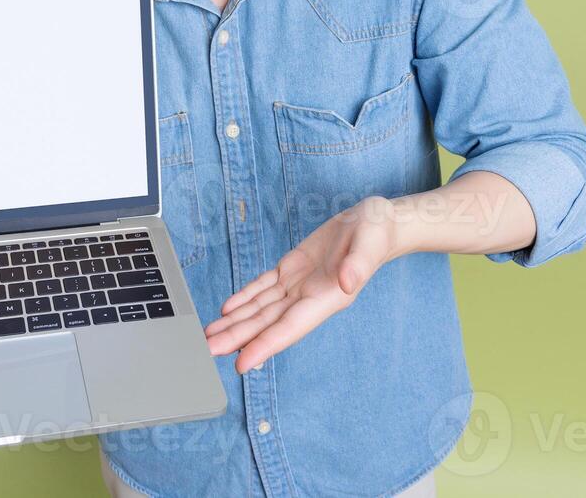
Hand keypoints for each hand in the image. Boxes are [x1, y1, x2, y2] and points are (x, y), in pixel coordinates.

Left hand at [203, 195, 401, 373]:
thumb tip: (347, 282)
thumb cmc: (377, 232)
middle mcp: (309, 297)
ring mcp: (299, 284)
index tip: (242, 363)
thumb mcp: (370, 242)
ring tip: (209, 335)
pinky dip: (245, 298)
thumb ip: (358, 264)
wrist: (376, 222)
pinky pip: (263, 287)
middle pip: (267, 323)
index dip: (265, 346)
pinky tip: (228, 309)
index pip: (290, 327)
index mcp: (327, 297)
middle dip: (238, 338)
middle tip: (207, 350)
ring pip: (261, 309)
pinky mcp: (293, 269)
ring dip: (235, 322)